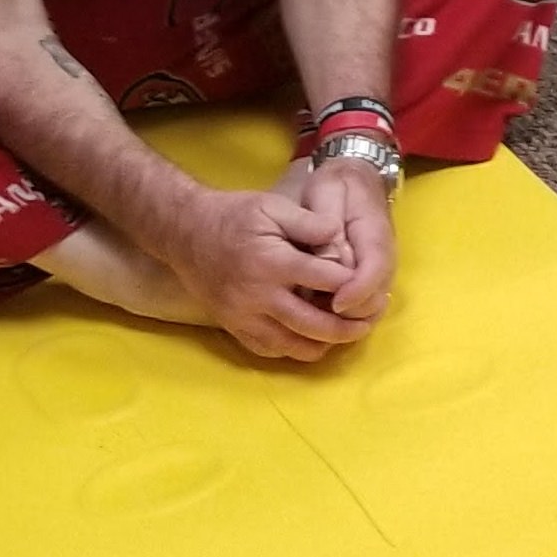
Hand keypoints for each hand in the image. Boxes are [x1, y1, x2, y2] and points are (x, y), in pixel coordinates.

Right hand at [159, 186, 364, 361]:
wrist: (186, 232)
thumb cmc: (234, 215)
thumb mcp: (272, 206)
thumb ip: (308, 221)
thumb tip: (339, 235)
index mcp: (273, 262)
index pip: (326, 281)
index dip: (352, 284)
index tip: (370, 285)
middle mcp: (258, 296)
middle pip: (313, 324)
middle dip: (346, 327)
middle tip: (368, 324)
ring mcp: (243, 316)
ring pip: (291, 345)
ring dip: (322, 345)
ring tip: (345, 336)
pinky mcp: (232, 326)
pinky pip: (267, 350)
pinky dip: (292, 350)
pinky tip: (310, 342)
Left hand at [298, 156, 396, 335]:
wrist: (356, 177)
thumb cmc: (337, 185)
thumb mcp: (327, 193)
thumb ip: (327, 226)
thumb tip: (331, 261)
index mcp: (374, 233)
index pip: (375, 270)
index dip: (357, 292)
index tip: (334, 303)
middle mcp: (384, 257)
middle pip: (376, 299)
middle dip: (349, 313)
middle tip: (317, 309)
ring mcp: (380, 271)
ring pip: (371, 309)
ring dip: (347, 319)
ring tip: (316, 312)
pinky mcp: (372, 279)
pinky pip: (365, 308)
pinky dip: (347, 317)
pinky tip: (321, 311)